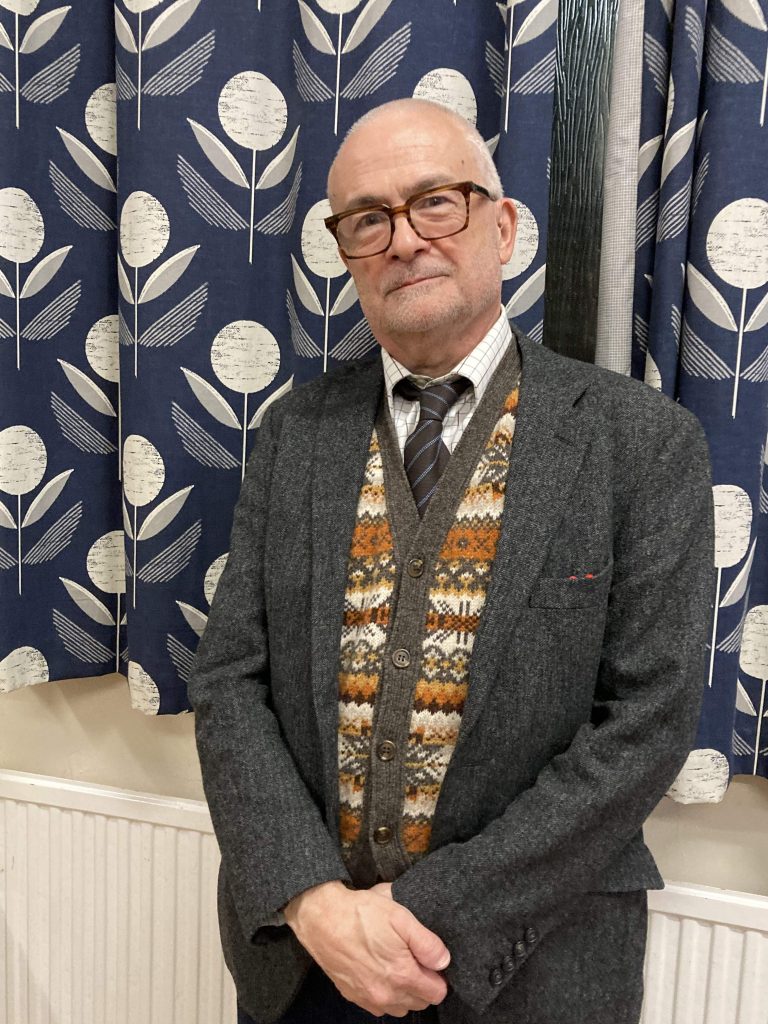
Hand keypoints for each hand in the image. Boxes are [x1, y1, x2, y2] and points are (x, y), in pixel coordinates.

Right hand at [284, 880, 449, 1017]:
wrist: (321, 918)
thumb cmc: (361, 914)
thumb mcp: (400, 916)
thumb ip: (427, 943)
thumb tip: (444, 961)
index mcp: (402, 976)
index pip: (438, 993)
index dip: (438, 974)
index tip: (429, 958)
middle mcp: (386, 995)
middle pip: (420, 1002)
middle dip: (422, 983)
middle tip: (412, 956)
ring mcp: (368, 999)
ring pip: (400, 1007)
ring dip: (404, 991)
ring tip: (395, 962)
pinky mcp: (353, 996)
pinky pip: (379, 1005)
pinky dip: (384, 993)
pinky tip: (378, 969)